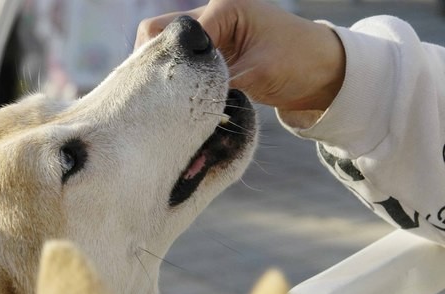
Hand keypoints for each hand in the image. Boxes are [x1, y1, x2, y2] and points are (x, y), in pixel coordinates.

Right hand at [135, 0, 345, 110]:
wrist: (322, 71)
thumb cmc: (299, 62)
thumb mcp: (258, 72)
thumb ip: (220, 83)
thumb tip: (186, 104)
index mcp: (225, 7)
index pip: (177, 34)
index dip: (168, 64)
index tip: (165, 96)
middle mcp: (211, 13)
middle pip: (158, 32)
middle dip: (152, 63)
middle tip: (151, 96)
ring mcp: (209, 33)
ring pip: (166, 47)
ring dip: (163, 72)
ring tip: (161, 101)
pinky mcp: (210, 52)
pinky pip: (180, 62)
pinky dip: (175, 79)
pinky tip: (173, 99)